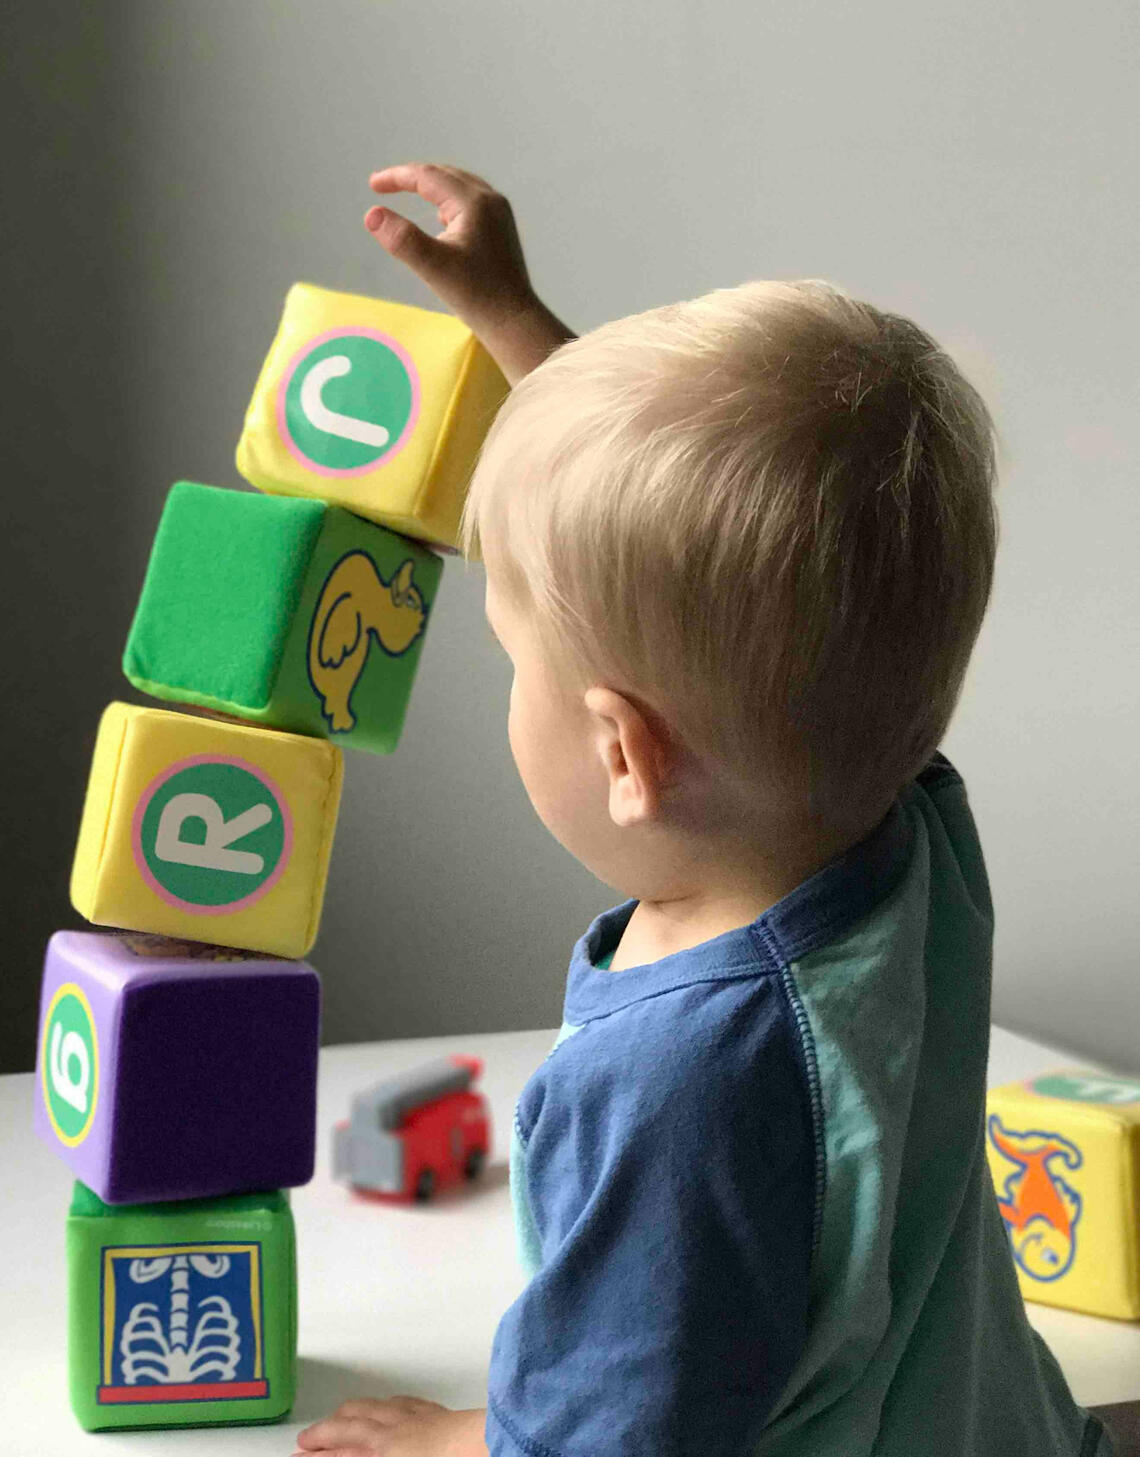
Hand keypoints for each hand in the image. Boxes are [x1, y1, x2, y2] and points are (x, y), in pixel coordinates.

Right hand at [293, 1396, 488, 1456]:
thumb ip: (363, 1453)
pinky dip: (386, 1405)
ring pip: (373, 1407)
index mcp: (381, 1448)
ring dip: (350, 1413)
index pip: (339, 1449)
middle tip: (308, 1439)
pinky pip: (403, 1403)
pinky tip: (387, 1406)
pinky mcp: (436, 1412)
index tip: (299, 1453)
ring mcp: (414, 1417)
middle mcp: (392, 1430)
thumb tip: (346, 1451)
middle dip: (325, 1431)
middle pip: (349, 1423)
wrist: (483, 1447)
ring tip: (338, 1418)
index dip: (317, 1450)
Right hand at [364, 162, 573, 383]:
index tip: (373, 185)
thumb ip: (402, 239)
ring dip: (432, 187)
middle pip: (445, 175)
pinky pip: (470, 203)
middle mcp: (490, 200)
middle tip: (385, 186)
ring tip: (409, 194)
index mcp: (474, 203)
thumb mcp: (434, 268)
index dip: (397, 177)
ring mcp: (500, 214)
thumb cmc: (476, 297)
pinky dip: (448, 202)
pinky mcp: (501, 229)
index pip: (428, 176)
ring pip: (459, 187)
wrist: (514, 322)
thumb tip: (371, 215)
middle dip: (413, 178)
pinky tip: (441, 218)